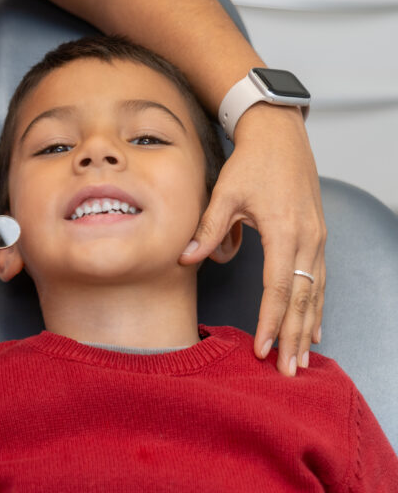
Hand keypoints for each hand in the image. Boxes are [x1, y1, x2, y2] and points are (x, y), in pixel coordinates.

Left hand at [180, 103, 325, 375]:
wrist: (281, 135)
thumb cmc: (253, 162)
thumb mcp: (226, 193)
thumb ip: (209, 228)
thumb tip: (187, 257)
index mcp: (286, 231)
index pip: (279, 288)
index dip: (271, 320)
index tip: (263, 349)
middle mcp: (308, 239)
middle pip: (303, 298)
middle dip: (293, 336)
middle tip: (287, 371)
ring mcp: (317, 238)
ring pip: (315, 292)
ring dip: (307, 326)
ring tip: (301, 358)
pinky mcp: (317, 235)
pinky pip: (319, 278)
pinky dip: (316, 304)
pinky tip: (313, 323)